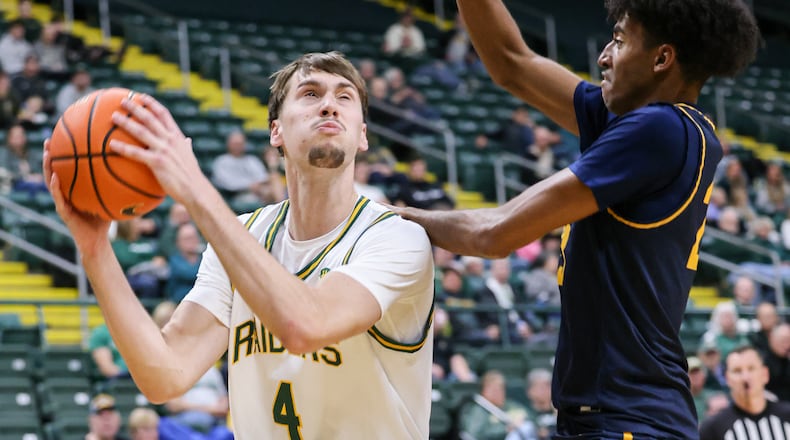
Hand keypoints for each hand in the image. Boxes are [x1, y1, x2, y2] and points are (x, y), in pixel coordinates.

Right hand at [43, 139, 111, 254]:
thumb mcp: (113, 197)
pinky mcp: (63, 213)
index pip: (68, 166)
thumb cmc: (106, 218)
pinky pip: (58, 198)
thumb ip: (118, 184)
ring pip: (50, 181)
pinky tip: (55, 177)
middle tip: (49, 138)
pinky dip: (55, 187)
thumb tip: (136, 167)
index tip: (65, 135)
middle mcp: (65, 193)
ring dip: (47, 167)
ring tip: (46, 153)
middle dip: (51, 155)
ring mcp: (62, 202)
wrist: (98, 242)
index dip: (65, 153)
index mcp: (74, 188)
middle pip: (55, 170)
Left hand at [108, 95, 212, 206]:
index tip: (142, 97)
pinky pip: (136, 153)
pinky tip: (111, 144)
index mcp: (177, 137)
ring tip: (114, 116)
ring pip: (141, 132)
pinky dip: (123, 148)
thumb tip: (188, 141)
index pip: (164, 115)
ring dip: (126, 123)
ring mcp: (164, 150)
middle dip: (136, 108)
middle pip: (150, 119)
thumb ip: (186, 146)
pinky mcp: (157, 162)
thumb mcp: (190, 156)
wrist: (195, 189)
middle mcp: (170, 140)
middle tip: (123, 101)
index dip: (153, 104)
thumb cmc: (191, 175)